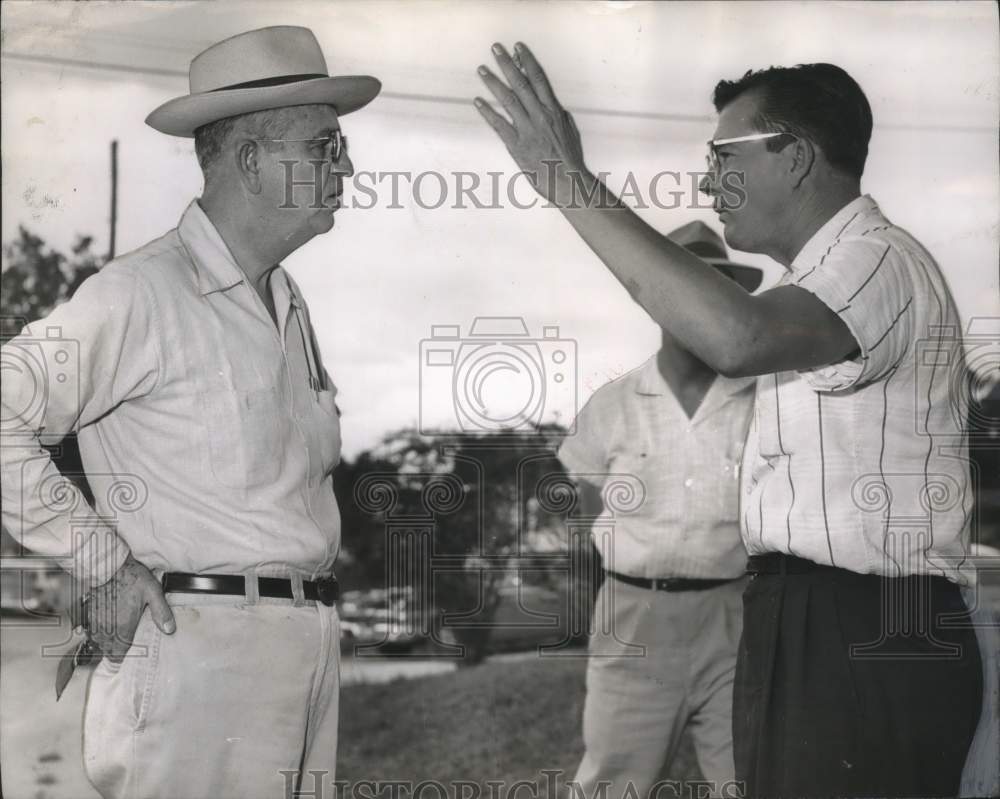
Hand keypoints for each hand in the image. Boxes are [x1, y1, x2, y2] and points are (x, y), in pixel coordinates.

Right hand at [80, 553, 175, 661]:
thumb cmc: (131, 577)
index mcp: (123, 627)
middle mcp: (107, 628)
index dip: (124, 658)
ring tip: (116, 636)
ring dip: (106, 642)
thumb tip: (170, 629)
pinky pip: (90, 631)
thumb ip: (161, 612)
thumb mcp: (153, 592)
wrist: (109, 565)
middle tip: (124, 646)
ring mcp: (95, 622)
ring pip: (98, 642)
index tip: (129, 655)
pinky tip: (106, 624)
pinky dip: (97, 631)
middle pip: (108, 651)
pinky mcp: (88, 614)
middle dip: (115, 651)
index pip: (119, 655)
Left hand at [475, 42, 588, 205]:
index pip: (538, 79)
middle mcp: (539, 115)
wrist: (566, 181)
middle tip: (495, 49)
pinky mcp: (516, 145)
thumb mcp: (569, 130)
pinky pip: (499, 125)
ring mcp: (526, 130)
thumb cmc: (569, 158)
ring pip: (507, 100)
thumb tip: (550, 103)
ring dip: (493, 83)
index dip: (527, 61)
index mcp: (552, 110)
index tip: (518, 47)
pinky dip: (487, 112)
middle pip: (520, 84)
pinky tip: (478, 101)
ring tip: (482, 70)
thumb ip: (558, 115)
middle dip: (507, 64)